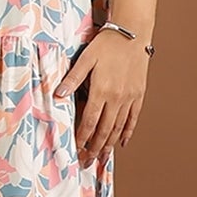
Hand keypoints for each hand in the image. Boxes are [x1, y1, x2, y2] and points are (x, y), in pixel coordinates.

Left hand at [55, 28, 150, 164]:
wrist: (133, 34)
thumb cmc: (106, 44)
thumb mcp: (85, 58)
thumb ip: (72, 78)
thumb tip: (58, 95)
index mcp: (101, 90)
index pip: (90, 121)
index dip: (82, 137)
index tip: (76, 149)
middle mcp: (117, 97)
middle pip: (105, 130)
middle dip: (94, 148)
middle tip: (87, 162)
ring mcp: (130, 97)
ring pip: (119, 127)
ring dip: (109, 144)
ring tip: (101, 157)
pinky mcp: (138, 94)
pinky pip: (133, 118)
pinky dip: (127, 132)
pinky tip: (122, 142)